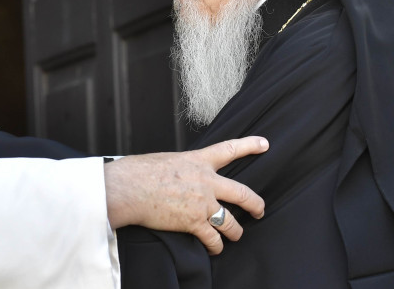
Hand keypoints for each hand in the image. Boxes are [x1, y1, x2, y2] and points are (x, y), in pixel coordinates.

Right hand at [104, 136, 267, 254]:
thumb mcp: (165, 160)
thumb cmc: (138, 172)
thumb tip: (179, 175)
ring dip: (236, 232)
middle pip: (242, 193)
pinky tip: (214, 249)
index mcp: (198, 160)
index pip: (230, 149)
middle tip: (260, 210)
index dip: (250, 145)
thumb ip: (181, 167)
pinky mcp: (193, 222)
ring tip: (236, 235)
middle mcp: (206, 181)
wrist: (128, 188)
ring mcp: (202, 203)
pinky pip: (213, 238)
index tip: (264, 144)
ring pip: (231, 222)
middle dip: (255, 204)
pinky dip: (215, 246)